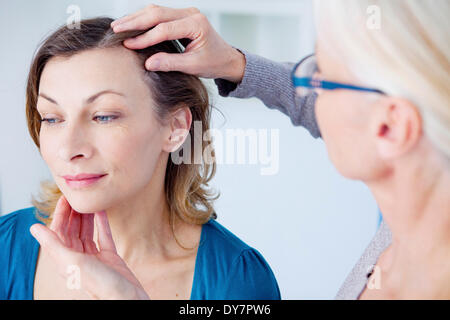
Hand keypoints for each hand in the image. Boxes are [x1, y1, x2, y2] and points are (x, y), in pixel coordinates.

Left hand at [30, 195, 148, 299]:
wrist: (126, 298)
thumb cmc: (101, 285)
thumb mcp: (74, 262)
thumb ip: (54, 245)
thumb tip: (34, 227)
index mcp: (66, 260)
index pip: (58, 232)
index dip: (60, 214)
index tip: (65, 198)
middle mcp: (78, 258)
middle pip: (72, 231)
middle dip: (73, 213)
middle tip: (77, 196)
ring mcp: (94, 258)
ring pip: (87, 232)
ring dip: (87, 217)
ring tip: (89, 201)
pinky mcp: (109, 257)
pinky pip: (103, 236)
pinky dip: (102, 223)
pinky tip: (102, 212)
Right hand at [111, 4, 245, 82]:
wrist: (226, 58)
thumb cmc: (213, 63)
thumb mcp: (193, 67)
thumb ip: (171, 64)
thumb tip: (148, 63)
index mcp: (196, 24)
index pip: (165, 29)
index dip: (145, 37)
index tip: (129, 45)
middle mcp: (191, 14)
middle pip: (157, 13)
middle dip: (135, 21)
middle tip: (116, 29)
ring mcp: (186, 13)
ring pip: (156, 10)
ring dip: (136, 18)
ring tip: (118, 26)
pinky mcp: (181, 16)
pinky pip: (159, 14)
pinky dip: (144, 19)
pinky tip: (131, 25)